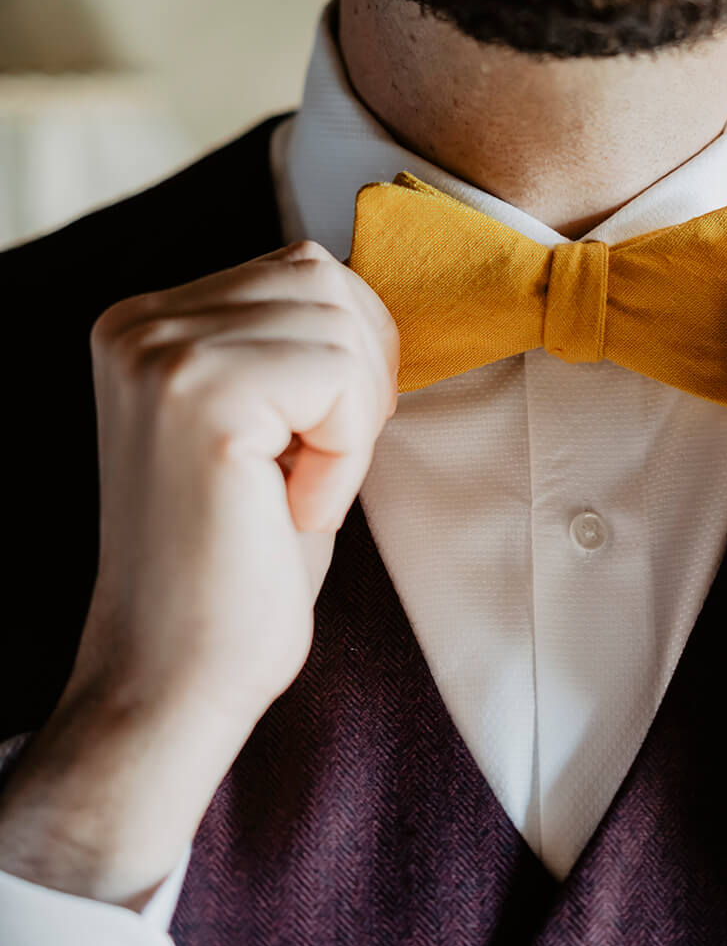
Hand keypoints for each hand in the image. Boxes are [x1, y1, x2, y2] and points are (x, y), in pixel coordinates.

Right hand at [68, 238, 398, 730]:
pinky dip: (346, 453)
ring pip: (341, 324)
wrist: (177, 676)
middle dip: (358, 382)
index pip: (301, 269)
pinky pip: (340, 377)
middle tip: (312, 474)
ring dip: (351, 424)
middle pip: (325, 279)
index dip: (349, 358)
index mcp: (145, 322)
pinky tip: (292, 510)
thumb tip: (371, 290)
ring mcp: (159, 352)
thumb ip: (293, 344)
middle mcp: (137, 322)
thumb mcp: (267, 426)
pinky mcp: (198, 395)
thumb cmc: (238, 564)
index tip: (310, 449)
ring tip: (294, 494)